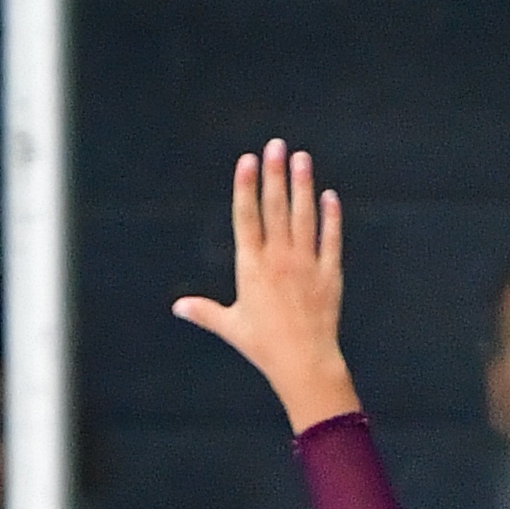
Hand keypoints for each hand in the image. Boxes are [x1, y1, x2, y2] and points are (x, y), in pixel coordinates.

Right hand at [170, 139, 362, 432]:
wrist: (305, 364)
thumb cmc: (264, 347)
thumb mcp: (231, 327)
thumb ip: (205, 311)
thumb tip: (178, 308)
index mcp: (251, 266)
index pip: (246, 216)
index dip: (246, 186)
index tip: (248, 160)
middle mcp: (279, 259)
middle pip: (275, 208)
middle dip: (275, 174)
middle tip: (276, 145)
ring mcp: (306, 265)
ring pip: (304, 217)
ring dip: (302, 186)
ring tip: (301, 158)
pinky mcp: (330, 276)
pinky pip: (331, 240)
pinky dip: (331, 218)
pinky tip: (329, 197)